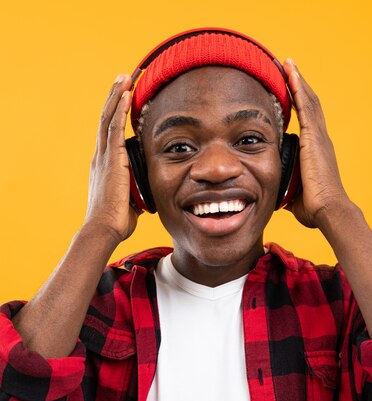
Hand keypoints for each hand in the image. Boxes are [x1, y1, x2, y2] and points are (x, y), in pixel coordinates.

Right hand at [85, 74, 142, 242]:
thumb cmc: (116, 221)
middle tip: (123, 79)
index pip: (109, 133)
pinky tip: (126, 93)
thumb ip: (137, 192)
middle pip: (106, 119)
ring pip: (108, 118)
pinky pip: (114, 127)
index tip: (122, 98)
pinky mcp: (111, 159)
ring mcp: (104, 156)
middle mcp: (100, 157)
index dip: (115, 114)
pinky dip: (119, 109)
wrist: (104, 228)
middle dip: (114, 97)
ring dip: (117, 96)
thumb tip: (146, 195)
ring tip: (125, 77)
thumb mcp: (130, 202)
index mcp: (104, 166)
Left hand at [282, 59, 349, 228]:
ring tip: (287, 63)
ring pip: (308, 101)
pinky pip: (306, 107)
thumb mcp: (293, 194)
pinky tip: (291, 75)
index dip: (299, 102)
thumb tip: (272, 192)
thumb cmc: (314, 208)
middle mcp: (320, 139)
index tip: (290, 89)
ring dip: (297, 80)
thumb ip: (284, 186)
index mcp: (316, 150)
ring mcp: (319, 137)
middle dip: (299, 85)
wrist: (327, 210)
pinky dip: (299, 89)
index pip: (307, 120)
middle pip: (309, 104)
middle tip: (287, 67)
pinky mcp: (314, 138)